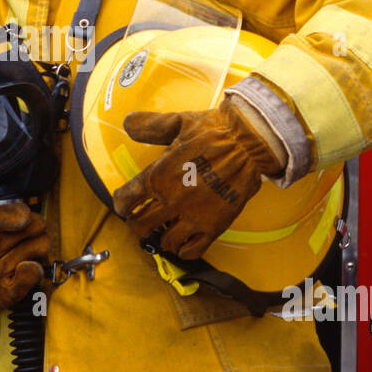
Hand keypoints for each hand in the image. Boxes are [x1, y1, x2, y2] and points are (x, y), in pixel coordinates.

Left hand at [112, 99, 283, 259]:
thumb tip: (127, 124)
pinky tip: (183, 243)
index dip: (121, 204)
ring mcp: (193, 215)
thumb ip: (150, 125)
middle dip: (137, 224)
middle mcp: (172, 199)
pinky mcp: (214, 225)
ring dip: (161, 238)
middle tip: (142, 220)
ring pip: (165, 242)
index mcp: (158, 175)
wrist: (250, 142)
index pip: (126, 200)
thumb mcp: (178, 121)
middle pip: (140, 226)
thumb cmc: (214, 130)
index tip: (125, 206)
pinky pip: (193, 250)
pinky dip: (184, 251)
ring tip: (165, 230)